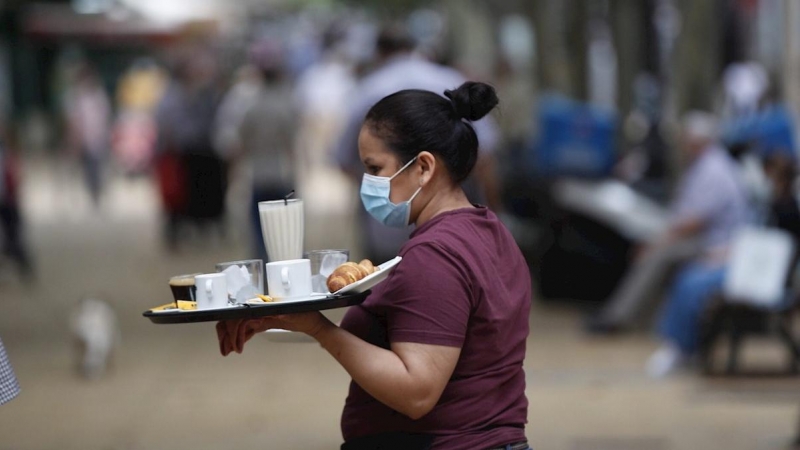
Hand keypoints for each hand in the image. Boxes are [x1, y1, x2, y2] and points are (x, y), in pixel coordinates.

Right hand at [215, 311, 330, 355]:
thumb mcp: (296, 314)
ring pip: (238, 325)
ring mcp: (260, 315)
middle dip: (227, 335)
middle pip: (234, 320)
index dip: (235, 330)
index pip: (241, 316)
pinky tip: (237, 346)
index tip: (236, 345)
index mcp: (265, 305)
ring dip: (231, 337)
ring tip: (228, 350)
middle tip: (226, 350)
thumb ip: (285, 314)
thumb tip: (275, 314)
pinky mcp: (263, 322)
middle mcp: (260, 309)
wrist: (312, 321)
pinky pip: (247, 329)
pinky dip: (240, 337)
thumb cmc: (306, 314)